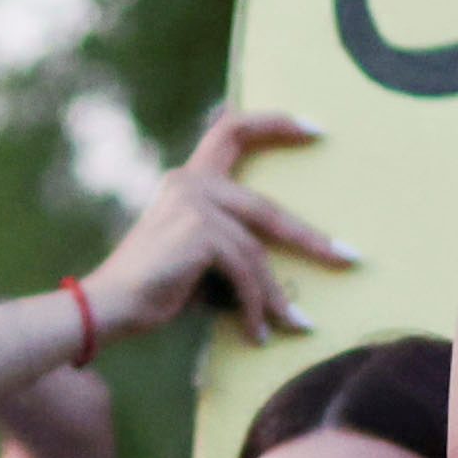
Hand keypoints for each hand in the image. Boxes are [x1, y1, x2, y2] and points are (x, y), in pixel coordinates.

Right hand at [81, 105, 350, 345]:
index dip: (273, 123)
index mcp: (187, 180)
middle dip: (311, 237)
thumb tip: (279, 275)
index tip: (314, 127)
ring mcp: (194, 202)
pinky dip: (255, 305)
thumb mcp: (196, 259)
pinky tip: (259, 334)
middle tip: (350, 256)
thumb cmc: (150, 291)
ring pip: (257, 249)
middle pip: (267, 207)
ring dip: (277, 295)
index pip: (230, 129)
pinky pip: (244, 270)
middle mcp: (190, 182)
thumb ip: (230, 245)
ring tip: (297, 324)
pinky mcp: (199, 231)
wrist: (107, 308)